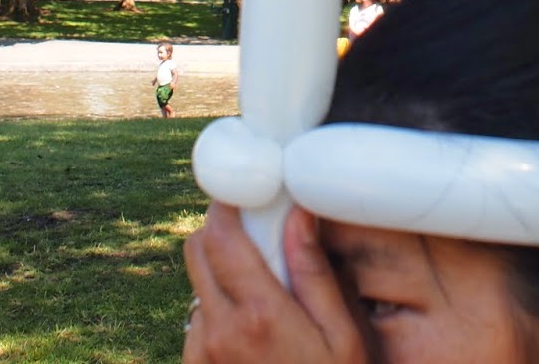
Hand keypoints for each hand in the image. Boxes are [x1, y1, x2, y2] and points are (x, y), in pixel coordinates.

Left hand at [182, 203, 369, 363]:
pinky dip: (219, 312)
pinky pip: (198, 322)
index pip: (220, 236)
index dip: (227, 204)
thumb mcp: (341, 335)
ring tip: (266, 296)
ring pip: (197, 286)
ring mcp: (199, 355)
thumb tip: (298, 213)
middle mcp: (216, 331)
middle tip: (258, 235)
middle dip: (222, 233)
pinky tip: (255, 331)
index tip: (244, 191)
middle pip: (196, 252)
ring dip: (222, 276)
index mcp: (257, 314)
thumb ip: (313, 272)